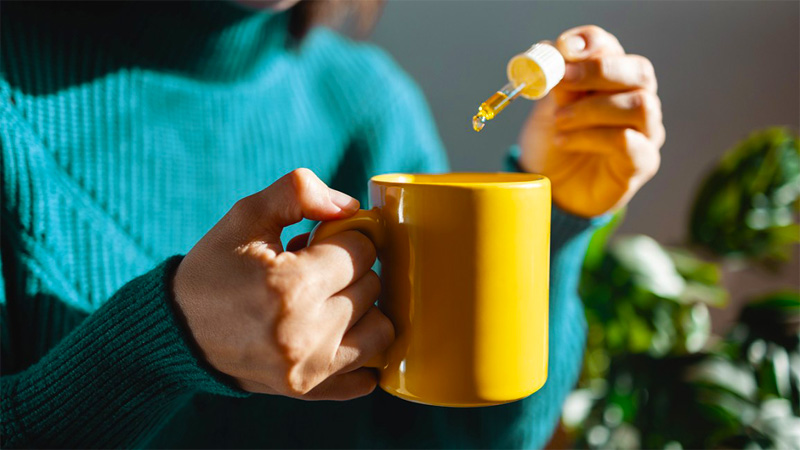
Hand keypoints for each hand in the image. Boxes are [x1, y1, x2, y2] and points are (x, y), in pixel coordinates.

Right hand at [172, 169, 393, 399]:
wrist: (178, 331)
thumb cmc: (215, 269)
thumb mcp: (246, 216)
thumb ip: (299, 192)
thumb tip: (350, 206)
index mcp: (290, 286)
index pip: (361, 251)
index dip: (344, 238)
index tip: (318, 243)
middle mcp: (304, 334)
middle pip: (372, 287)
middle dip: (350, 271)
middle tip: (315, 270)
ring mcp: (308, 369)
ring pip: (381, 329)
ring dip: (362, 310)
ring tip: (326, 301)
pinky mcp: (308, 391)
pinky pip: (367, 376)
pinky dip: (361, 353)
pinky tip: (337, 335)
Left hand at [519, 25, 664, 217]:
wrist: (553, 188)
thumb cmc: (554, 144)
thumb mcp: (548, 110)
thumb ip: (557, 85)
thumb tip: (551, 53)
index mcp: (611, 79)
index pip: (610, 48)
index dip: (589, 44)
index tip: (562, 49)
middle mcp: (636, 100)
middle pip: (639, 71)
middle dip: (599, 71)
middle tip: (564, 79)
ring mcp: (645, 132)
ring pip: (639, 105)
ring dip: (593, 108)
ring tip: (560, 120)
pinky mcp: (642, 163)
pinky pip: (629, 143)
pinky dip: (592, 138)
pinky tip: (565, 141)